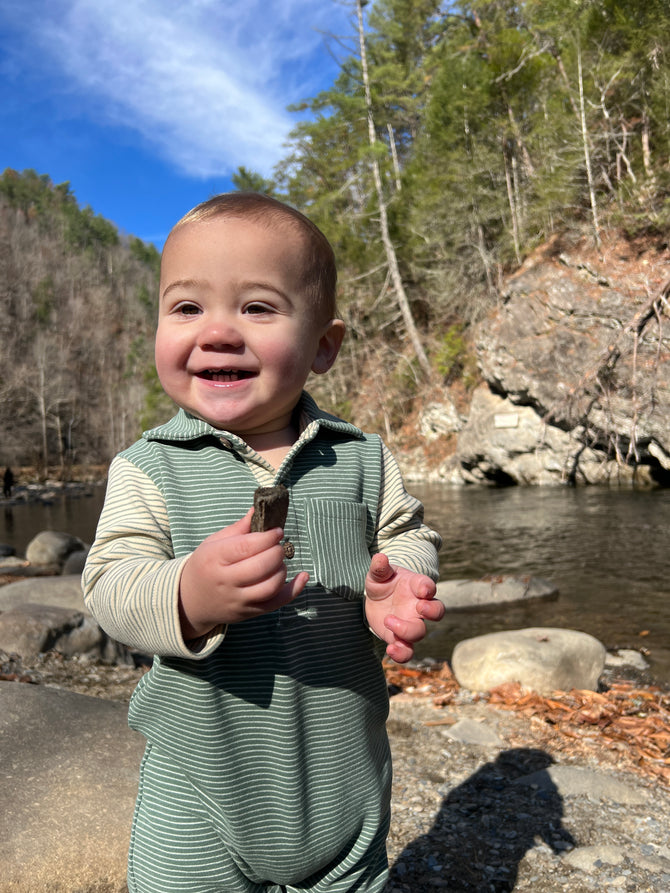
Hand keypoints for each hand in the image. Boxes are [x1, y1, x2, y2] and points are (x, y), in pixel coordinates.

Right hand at [178, 508, 308, 638]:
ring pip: (271, 586)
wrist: (191, 601)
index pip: (246, 547)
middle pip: (261, 567)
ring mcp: (238, 600)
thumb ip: (239, 528)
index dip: (267, 537)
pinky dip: (294, 589)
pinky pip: (277, 603)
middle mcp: (226, 581)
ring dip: (282, 568)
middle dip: (276, 551)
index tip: (277, 531)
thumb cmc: (205, 566)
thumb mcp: (213, 543)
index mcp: (215, 559)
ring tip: (277, 560)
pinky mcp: (249, 613)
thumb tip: (258, 509)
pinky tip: (303, 576)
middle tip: (278, 544)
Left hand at [365, 553, 444, 662]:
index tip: (423, 590)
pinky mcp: (400, 638)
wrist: (377, 600)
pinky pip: (407, 651)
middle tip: (419, 608)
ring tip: (389, 622)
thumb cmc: (383, 582)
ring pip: (420, 632)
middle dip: (431, 611)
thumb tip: (380, 557)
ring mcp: (411, 623)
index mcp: (416, 586)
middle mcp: (418, 606)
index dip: (428, 588)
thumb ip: (379, 568)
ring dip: (408, 631)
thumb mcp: (378, 574)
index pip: (428, 586)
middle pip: (436, 611)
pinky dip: (402, 654)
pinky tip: (391, 649)